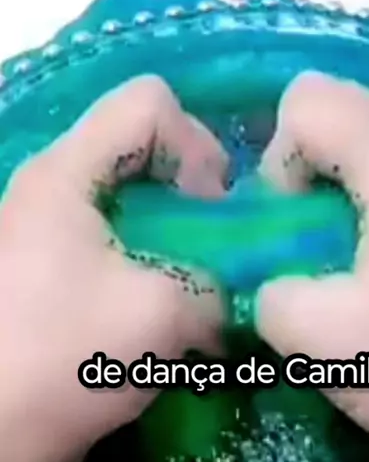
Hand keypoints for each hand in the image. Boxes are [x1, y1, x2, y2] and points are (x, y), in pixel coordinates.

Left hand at [0, 75, 226, 461]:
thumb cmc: (67, 358)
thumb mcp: (163, 312)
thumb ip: (215, 287)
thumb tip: (226, 298)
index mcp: (65, 175)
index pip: (146, 104)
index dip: (197, 145)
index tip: (216, 212)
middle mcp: (52, 193)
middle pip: (142, 155)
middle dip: (193, 201)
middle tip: (218, 256)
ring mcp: (49, 239)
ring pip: (132, 211)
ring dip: (175, 247)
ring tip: (197, 297)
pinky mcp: (53, 282)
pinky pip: (116, 254)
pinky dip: (150, 277)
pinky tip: (167, 323)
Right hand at [256, 72, 368, 461]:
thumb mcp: (313, 336)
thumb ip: (266, 293)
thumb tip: (272, 287)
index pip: (308, 103)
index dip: (278, 162)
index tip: (288, 232)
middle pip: (351, 112)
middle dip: (315, 168)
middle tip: (314, 241)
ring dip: (355, 187)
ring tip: (353, 256)